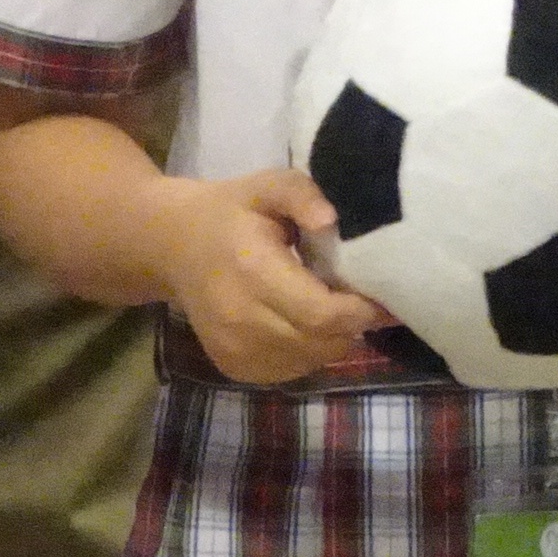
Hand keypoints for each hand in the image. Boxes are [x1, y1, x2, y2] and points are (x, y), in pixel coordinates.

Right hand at [155, 170, 389, 384]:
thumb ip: (301, 194)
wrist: (172, 246)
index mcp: (253, 273)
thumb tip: (331, 220)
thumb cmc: (232, 211)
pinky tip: (306, 322)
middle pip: (322, 342)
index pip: (321, 313)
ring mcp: (234, 350)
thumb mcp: (267, 186)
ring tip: (334, 306)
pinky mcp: (234, 368)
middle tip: (367, 299)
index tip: (385, 294)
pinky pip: (293, 370)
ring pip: (312, 360)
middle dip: (355, 325)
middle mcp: (241, 320)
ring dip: (334, 339)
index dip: (361, 310)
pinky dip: (311, 351)